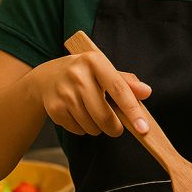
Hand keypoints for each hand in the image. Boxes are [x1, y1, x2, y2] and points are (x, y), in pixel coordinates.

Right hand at [33, 48, 151, 136]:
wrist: (46, 77)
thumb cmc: (83, 74)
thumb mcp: (103, 70)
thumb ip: (126, 82)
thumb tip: (146, 92)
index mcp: (94, 61)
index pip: (119, 89)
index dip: (132, 111)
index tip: (143, 129)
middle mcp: (77, 75)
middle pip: (104, 115)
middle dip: (114, 128)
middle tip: (116, 127)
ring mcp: (64, 93)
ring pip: (91, 126)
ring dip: (97, 128)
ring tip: (93, 114)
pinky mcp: (54, 109)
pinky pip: (78, 130)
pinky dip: (83, 128)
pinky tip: (78, 115)